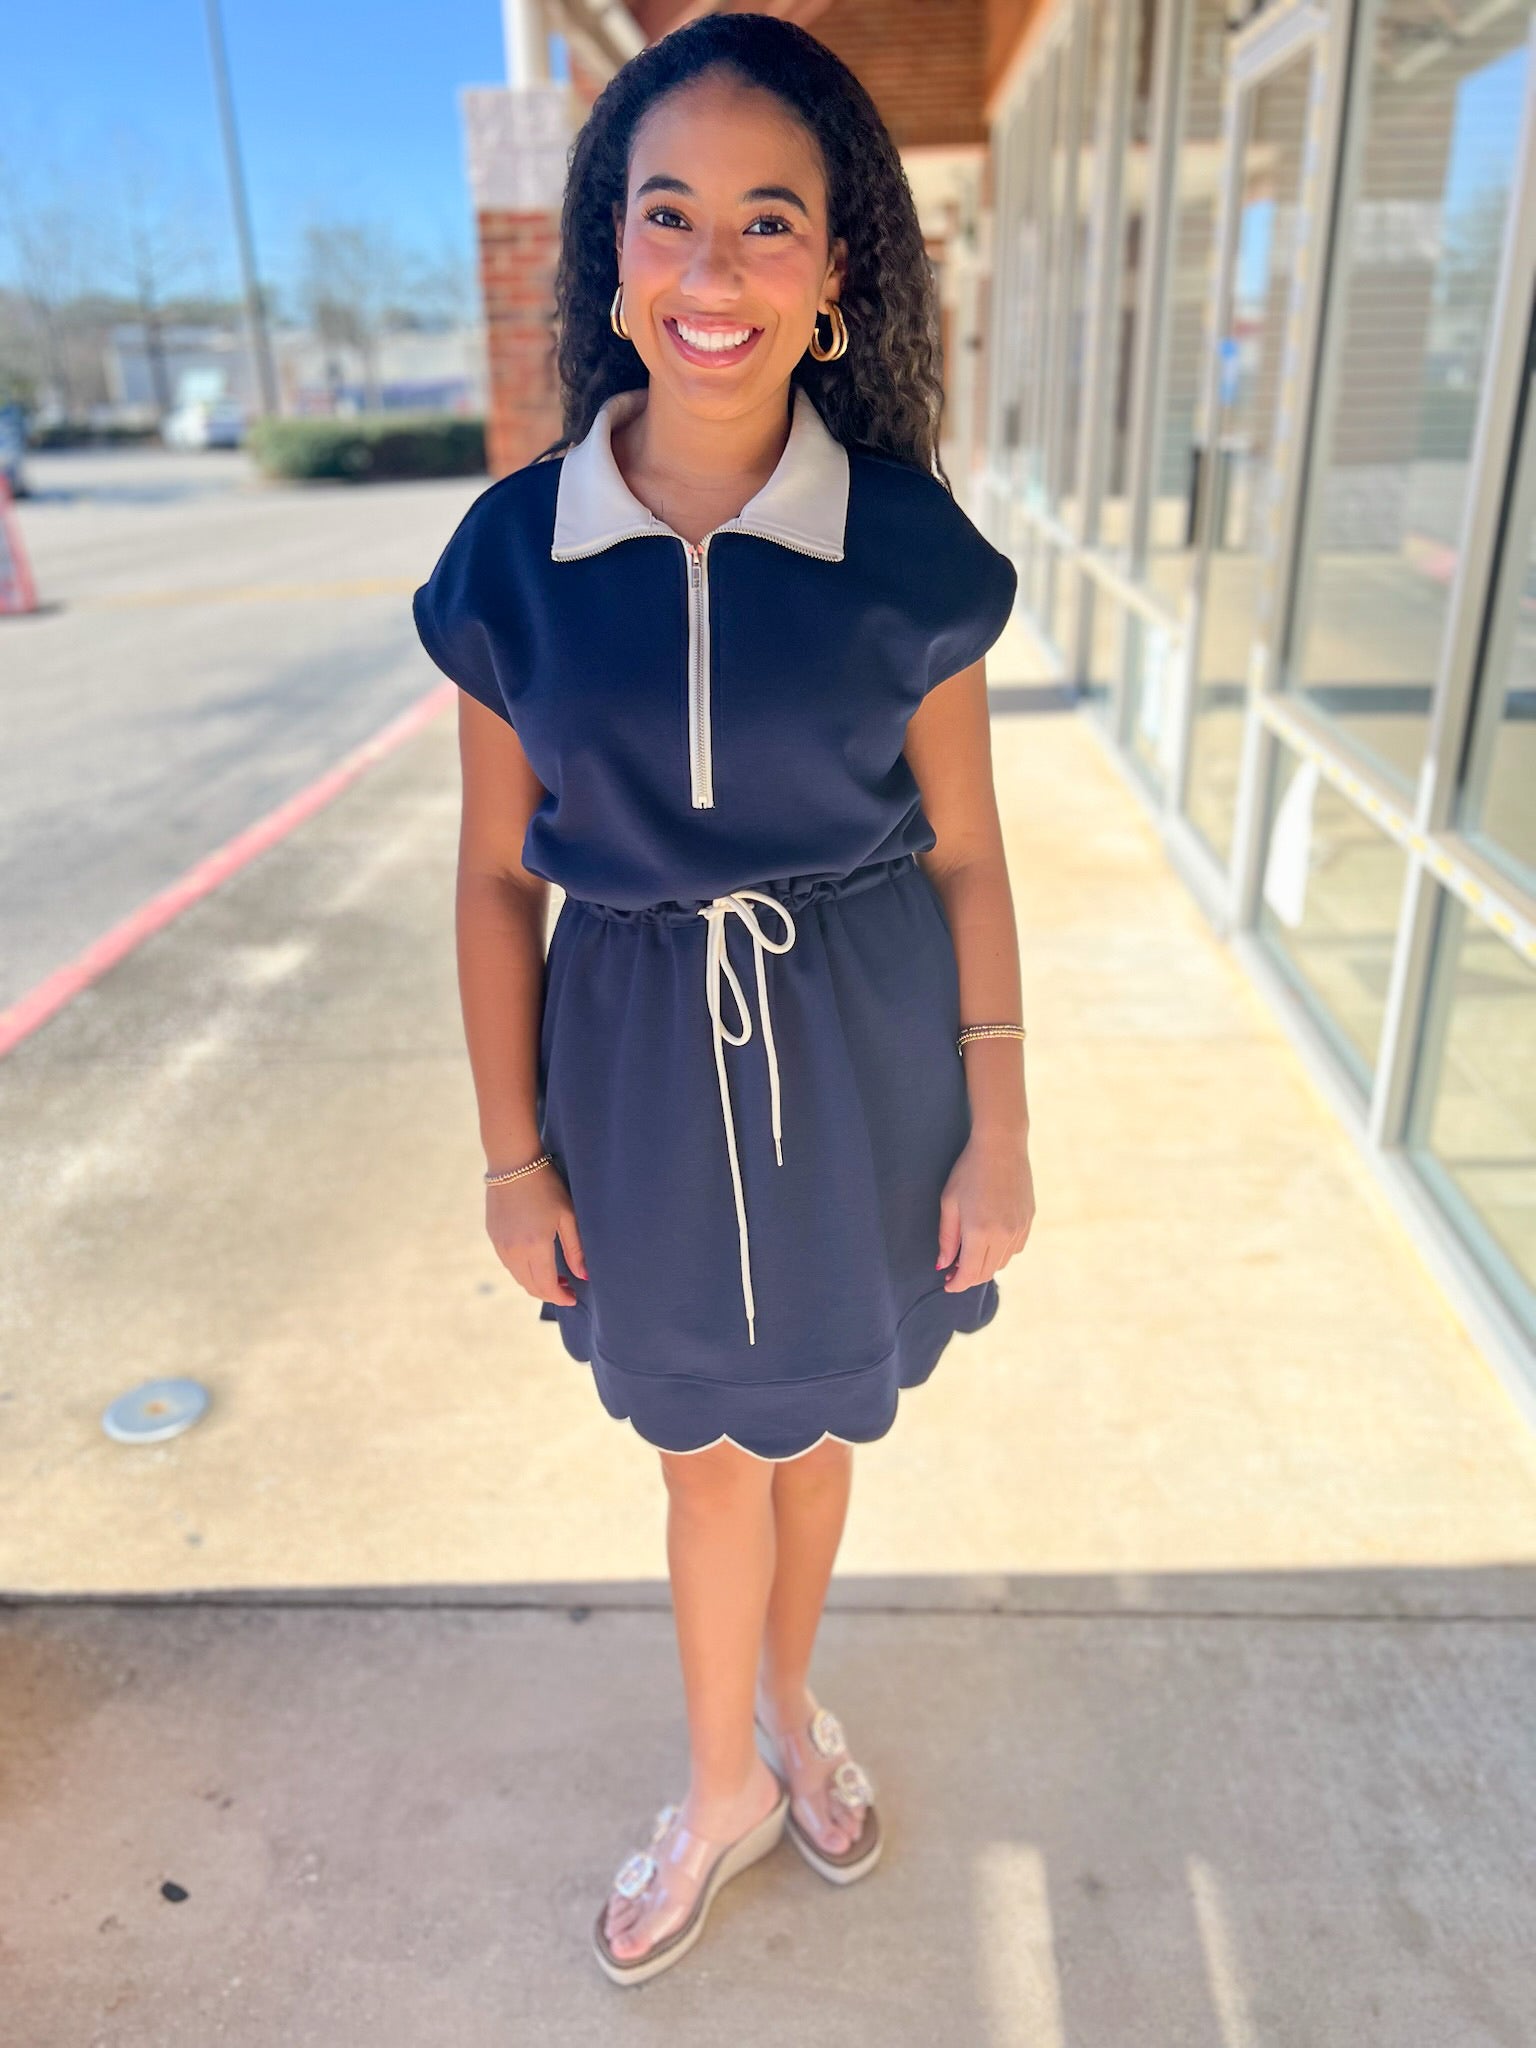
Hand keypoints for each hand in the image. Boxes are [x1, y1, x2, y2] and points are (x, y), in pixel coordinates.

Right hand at [486, 1161, 587, 1307]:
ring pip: (518, 1278)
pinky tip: (536, 1262)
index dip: (560, 1297)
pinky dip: (523, 1271)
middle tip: (566, 1289)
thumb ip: (575, 1249)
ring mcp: (501, 1246)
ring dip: (536, 1283)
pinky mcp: (493, 1238)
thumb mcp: (567, 1215)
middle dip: (550, 1293)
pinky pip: (509, 1264)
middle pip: (531, 1286)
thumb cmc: (546, 1187)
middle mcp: (514, 1251)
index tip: (573, 1299)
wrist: (513, 1165)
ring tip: (554, 1277)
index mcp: (535, 1247)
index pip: (547, 1286)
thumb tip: (583, 1276)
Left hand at [936, 1126, 1034, 1291]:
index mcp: (980, 1232)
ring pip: (1002, 1263)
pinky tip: (989, 1241)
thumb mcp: (949, 1203)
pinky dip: (1001, 1252)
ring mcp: (1019, 1228)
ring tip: (969, 1255)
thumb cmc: (969, 1171)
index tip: (947, 1284)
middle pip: (987, 1272)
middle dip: (969, 1277)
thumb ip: (947, 1238)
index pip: (970, 1274)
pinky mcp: (1028, 1220)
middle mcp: (1003, 1235)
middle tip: (953, 1270)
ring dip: (985, 1266)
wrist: (1002, 1145)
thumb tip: (944, 1265)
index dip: (957, 1284)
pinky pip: (1015, 1248)